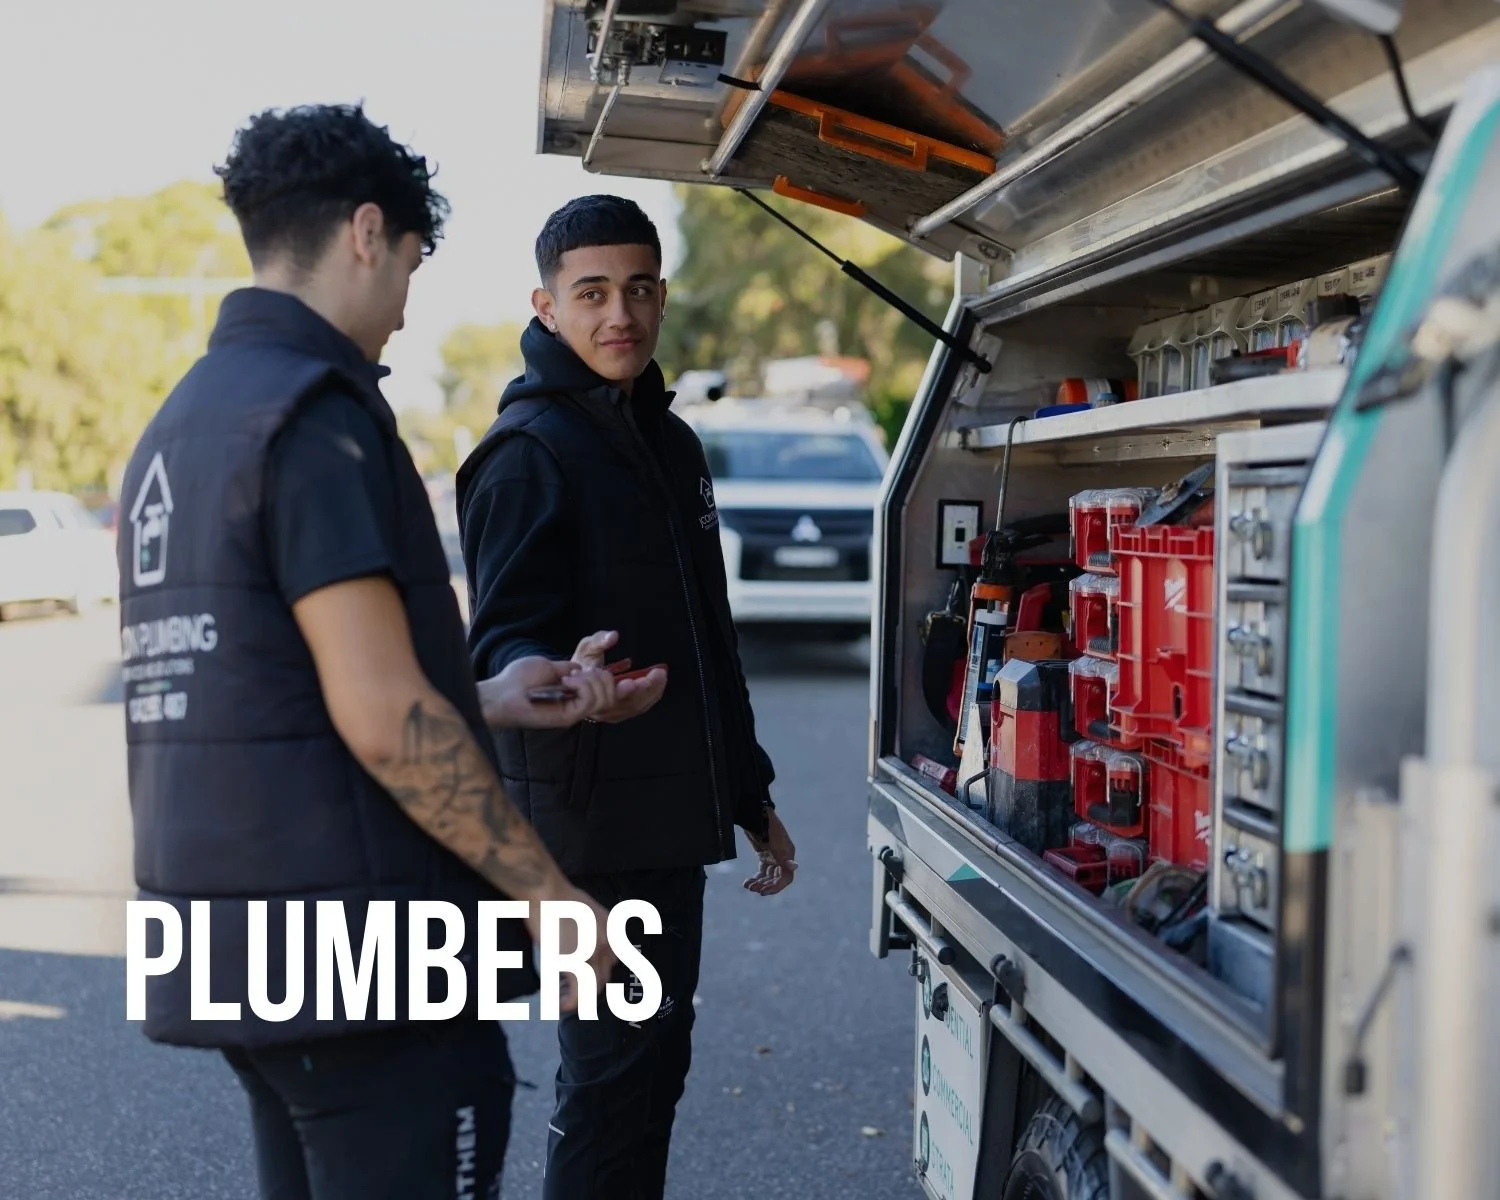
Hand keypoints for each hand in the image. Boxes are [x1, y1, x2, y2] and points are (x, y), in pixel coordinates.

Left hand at [478, 656, 616, 728]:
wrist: (502, 692)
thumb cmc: (519, 680)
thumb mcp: (549, 666)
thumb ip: (569, 668)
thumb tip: (582, 667)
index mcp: (574, 694)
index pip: (607, 693)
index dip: (615, 682)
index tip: (610, 671)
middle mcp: (577, 705)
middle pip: (611, 696)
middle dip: (603, 677)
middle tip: (581, 672)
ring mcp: (573, 713)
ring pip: (603, 699)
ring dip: (592, 681)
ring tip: (571, 678)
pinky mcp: (568, 718)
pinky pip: (588, 701)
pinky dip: (582, 686)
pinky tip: (566, 682)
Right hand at [526, 881, 617, 1014]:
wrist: (546, 893)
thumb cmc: (559, 896)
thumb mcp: (586, 907)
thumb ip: (591, 926)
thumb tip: (582, 941)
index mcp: (612, 929)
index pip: (612, 960)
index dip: (598, 971)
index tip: (586, 975)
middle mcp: (608, 943)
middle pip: (605, 975)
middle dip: (590, 985)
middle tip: (573, 990)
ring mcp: (594, 955)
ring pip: (593, 987)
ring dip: (581, 997)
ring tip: (567, 1000)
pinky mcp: (576, 964)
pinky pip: (578, 993)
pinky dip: (571, 1003)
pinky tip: (561, 1005)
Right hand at [571, 630, 667, 724]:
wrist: (576, 681)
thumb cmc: (583, 665)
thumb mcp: (587, 648)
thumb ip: (598, 641)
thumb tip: (612, 637)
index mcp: (592, 692)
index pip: (610, 696)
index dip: (624, 690)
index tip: (636, 679)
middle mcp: (602, 707)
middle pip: (629, 703)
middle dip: (647, 688)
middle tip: (659, 673)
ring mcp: (612, 713)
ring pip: (636, 707)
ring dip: (652, 692)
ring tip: (661, 677)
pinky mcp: (621, 713)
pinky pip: (639, 708)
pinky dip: (651, 697)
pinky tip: (658, 685)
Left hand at [743, 810, 796, 895]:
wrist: (755, 814)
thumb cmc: (767, 827)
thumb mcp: (775, 843)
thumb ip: (784, 857)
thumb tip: (795, 867)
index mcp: (788, 855)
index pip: (786, 877)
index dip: (776, 886)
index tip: (763, 891)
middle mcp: (782, 858)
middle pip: (777, 878)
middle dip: (766, 885)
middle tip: (754, 889)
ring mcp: (773, 857)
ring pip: (768, 876)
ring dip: (759, 883)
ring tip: (748, 886)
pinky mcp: (764, 855)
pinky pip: (762, 872)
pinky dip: (755, 878)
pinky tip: (747, 882)